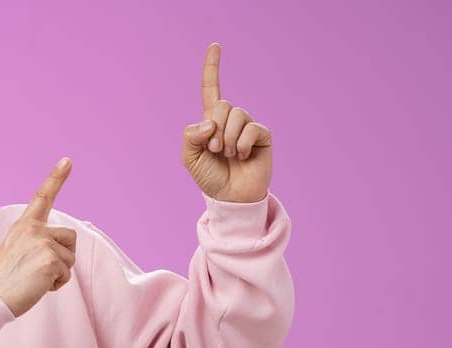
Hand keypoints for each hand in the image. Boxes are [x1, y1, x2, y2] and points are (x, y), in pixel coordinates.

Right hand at [0, 158, 78, 316]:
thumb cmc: (4, 280)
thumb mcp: (18, 250)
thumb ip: (38, 242)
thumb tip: (61, 250)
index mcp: (24, 225)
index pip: (42, 197)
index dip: (56, 178)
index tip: (68, 160)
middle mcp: (33, 229)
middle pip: (70, 237)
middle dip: (63, 255)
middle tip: (38, 269)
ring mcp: (42, 243)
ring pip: (70, 258)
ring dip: (58, 272)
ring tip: (34, 278)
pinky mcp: (51, 260)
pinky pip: (67, 273)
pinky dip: (57, 284)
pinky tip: (37, 286)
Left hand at [182, 43, 272, 202]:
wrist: (231, 198)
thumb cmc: (211, 178)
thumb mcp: (189, 157)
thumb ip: (190, 135)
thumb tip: (210, 123)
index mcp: (212, 121)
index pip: (211, 88)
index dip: (212, 67)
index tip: (215, 46)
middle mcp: (231, 120)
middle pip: (222, 104)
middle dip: (215, 128)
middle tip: (216, 150)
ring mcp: (248, 127)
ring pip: (236, 114)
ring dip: (229, 139)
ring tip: (230, 155)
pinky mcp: (262, 136)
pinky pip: (251, 128)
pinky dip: (242, 144)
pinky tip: (243, 156)